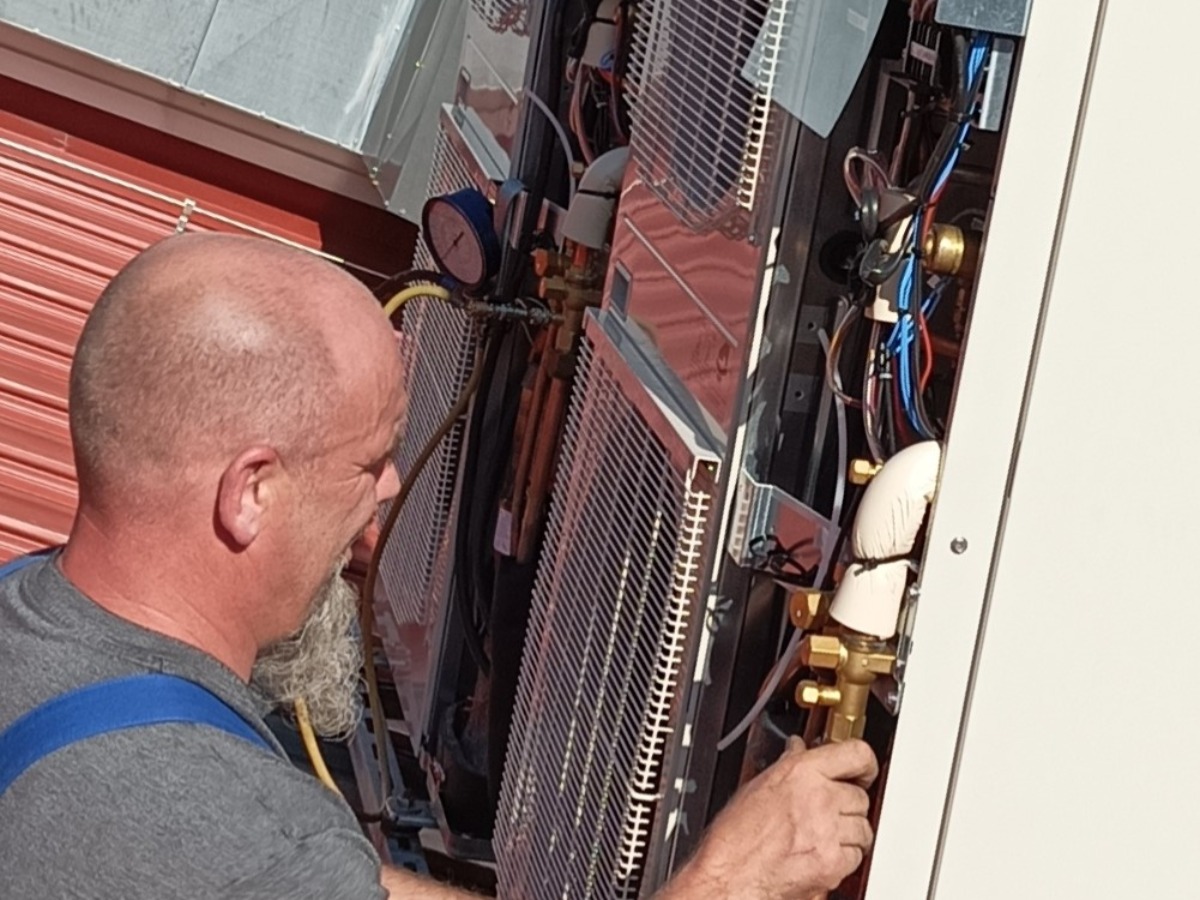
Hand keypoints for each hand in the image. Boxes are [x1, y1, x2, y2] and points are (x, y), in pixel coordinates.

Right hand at [660, 738, 877, 898]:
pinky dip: (845, 857)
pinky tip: (823, 853)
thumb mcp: (759, 786)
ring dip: (849, 832)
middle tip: (831, 811)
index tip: (863, 771)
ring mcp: (828, 832)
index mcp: (801, 772)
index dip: (863, 764)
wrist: (731, 873)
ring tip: (825, 835)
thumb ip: (788, 764)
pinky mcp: (833, 863)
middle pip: (860, 796)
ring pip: (863, 827)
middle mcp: (819, 798)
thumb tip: (798, 750)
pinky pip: (857, 855)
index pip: (855, 754)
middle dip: (847, 805)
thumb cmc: (736, 834)